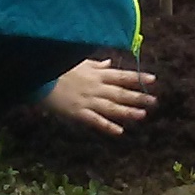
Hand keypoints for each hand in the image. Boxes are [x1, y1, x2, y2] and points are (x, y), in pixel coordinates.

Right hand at [40, 59, 156, 135]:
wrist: (40, 78)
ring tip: (143, 115)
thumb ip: (97, 65)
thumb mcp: (80, 62)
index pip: (121, 75)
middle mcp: (96, 87)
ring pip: (112, 107)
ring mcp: (88, 100)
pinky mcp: (78, 112)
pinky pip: (95, 120)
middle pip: (121, 93)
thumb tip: (109, 63)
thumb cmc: (58, 68)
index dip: (137, 78)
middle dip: (138, 97)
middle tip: (154, 101)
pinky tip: (119, 131)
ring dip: (128, 111)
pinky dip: (107, 126)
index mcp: (96, 74)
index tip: (153, 79)